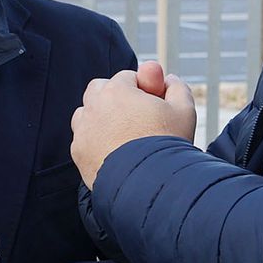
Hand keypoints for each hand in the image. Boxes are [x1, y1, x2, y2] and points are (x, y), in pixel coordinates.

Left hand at [70, 65, 195, 187]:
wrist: (149, 184)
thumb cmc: (168, 145)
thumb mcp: (184, 111)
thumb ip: (177, 88)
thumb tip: (168, 80)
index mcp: (117, 90)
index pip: (127, 77)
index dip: (143, 89)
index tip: (153, 104)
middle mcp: (94, 106)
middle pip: (99, 89)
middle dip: (114, 96)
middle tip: (133, 114)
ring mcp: (83, 130)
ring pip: (86, 113)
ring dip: (100, 117)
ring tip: (121, 133)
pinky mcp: (79, 153)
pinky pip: (83, 139)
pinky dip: (94, 142)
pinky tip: (113, 151)